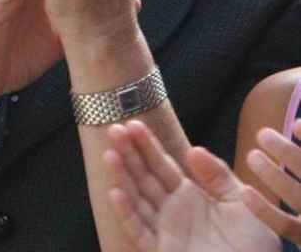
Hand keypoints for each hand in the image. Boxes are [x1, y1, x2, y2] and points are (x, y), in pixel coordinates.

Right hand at [105, 119, 279, 251]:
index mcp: (190, 196)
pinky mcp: (160, 249)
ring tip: (110, 154)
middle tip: (114, 130)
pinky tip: (115, 193)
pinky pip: (138, 230)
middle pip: (144, 178)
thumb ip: (219, 176)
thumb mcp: (242, 202)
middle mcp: (171, 209)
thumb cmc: (252, 245)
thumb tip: (193, 150)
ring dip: (122, 177)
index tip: (133, 125)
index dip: (147, 146)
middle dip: (128, 154)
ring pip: (136, 199)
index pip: (163, 166)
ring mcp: (163, 229)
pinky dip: (126, 212)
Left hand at [244, 127, 300, 240]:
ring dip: (274, 175)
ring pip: (297, 197)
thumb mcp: (300, 177)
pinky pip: (286, 227)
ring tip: (252, 157)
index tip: (296, 125)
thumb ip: (298, 159)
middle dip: (289, 154)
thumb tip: (298, 125)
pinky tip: (246, 192)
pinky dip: (266, 210)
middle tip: (263, 135)